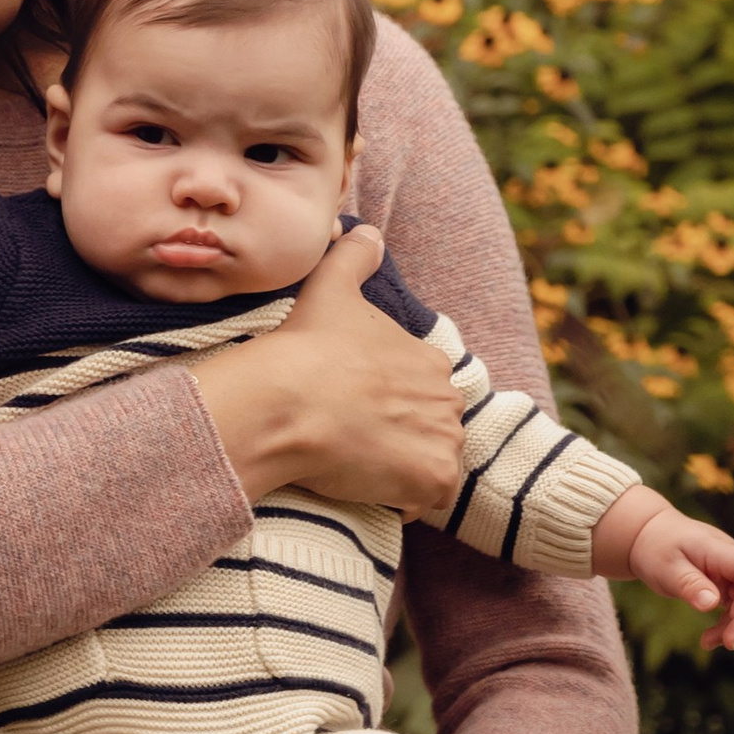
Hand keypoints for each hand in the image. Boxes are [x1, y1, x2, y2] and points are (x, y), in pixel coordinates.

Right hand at [189, 226, 462, 516]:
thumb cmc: (305, 346)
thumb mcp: (330, 286)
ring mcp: (443, 439)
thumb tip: (367, 231)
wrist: (286, 402)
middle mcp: (447, 397)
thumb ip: (354, 256)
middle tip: (356, 444)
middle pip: (432, 430)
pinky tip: (368, 491)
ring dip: (404, 472)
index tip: (358, 412)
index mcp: (428, 359)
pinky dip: (404, 502)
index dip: (392, 405)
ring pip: (433, 465)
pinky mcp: (432, 478)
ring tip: (359, 470)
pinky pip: (427, 501)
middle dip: (403, 440)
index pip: (423, 391)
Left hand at [604, 491, 733, 650]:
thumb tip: (712, 604)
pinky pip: (732, 609)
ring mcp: (728, 574)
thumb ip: (689, 584)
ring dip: (731, 627)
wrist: (649, 537)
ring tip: (707, 643)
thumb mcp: (666, 566)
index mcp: (717, 549)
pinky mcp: (723, 586)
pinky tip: (708, 640)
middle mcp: (729, 561)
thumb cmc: (656, 548)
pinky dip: (723, 626)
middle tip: (728, 643)